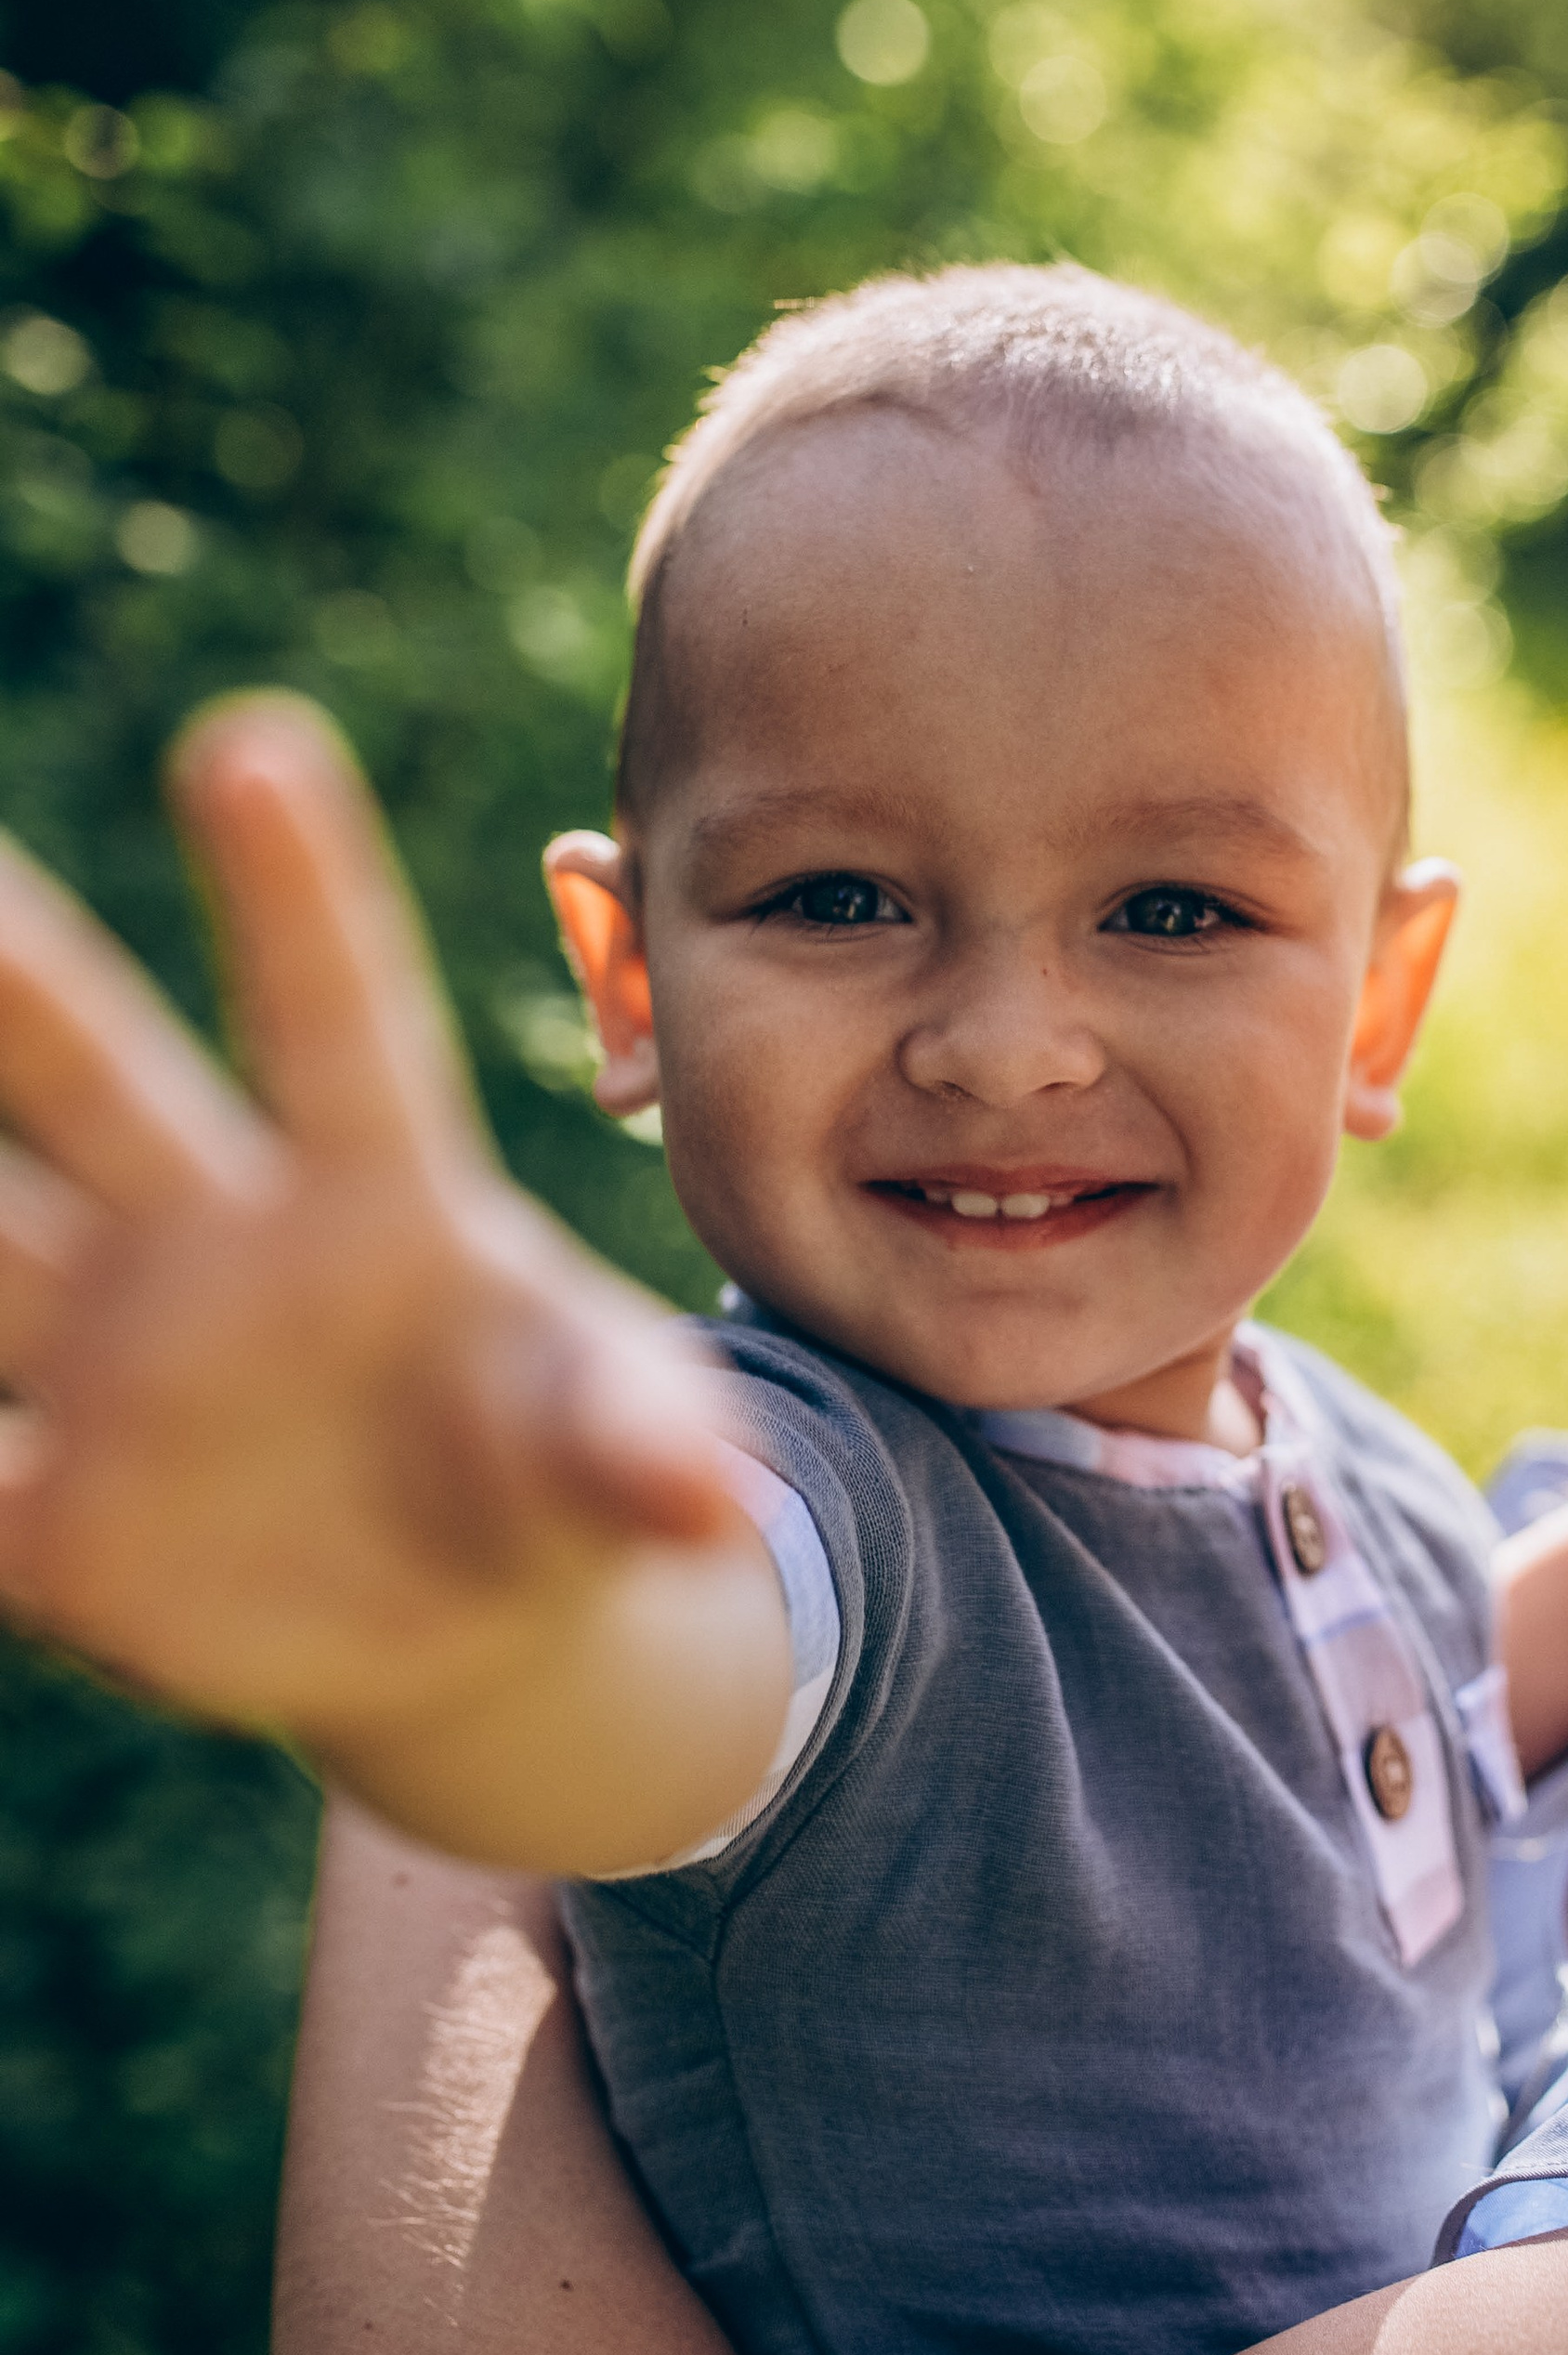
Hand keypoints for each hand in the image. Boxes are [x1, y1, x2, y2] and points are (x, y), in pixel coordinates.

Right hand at [0, 698, 775, 1863]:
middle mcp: (220, 1247)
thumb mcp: (620, 1457)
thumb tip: (712, 1499)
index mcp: (383, 1199)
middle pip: (105, 1088)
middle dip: (21, 985)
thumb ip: (641, 1451)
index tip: (253, 741)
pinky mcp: (59, 1519)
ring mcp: (119, 1371)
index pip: (341, 1019)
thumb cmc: (557, 1469)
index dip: (298, 892)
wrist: (469, 1613)